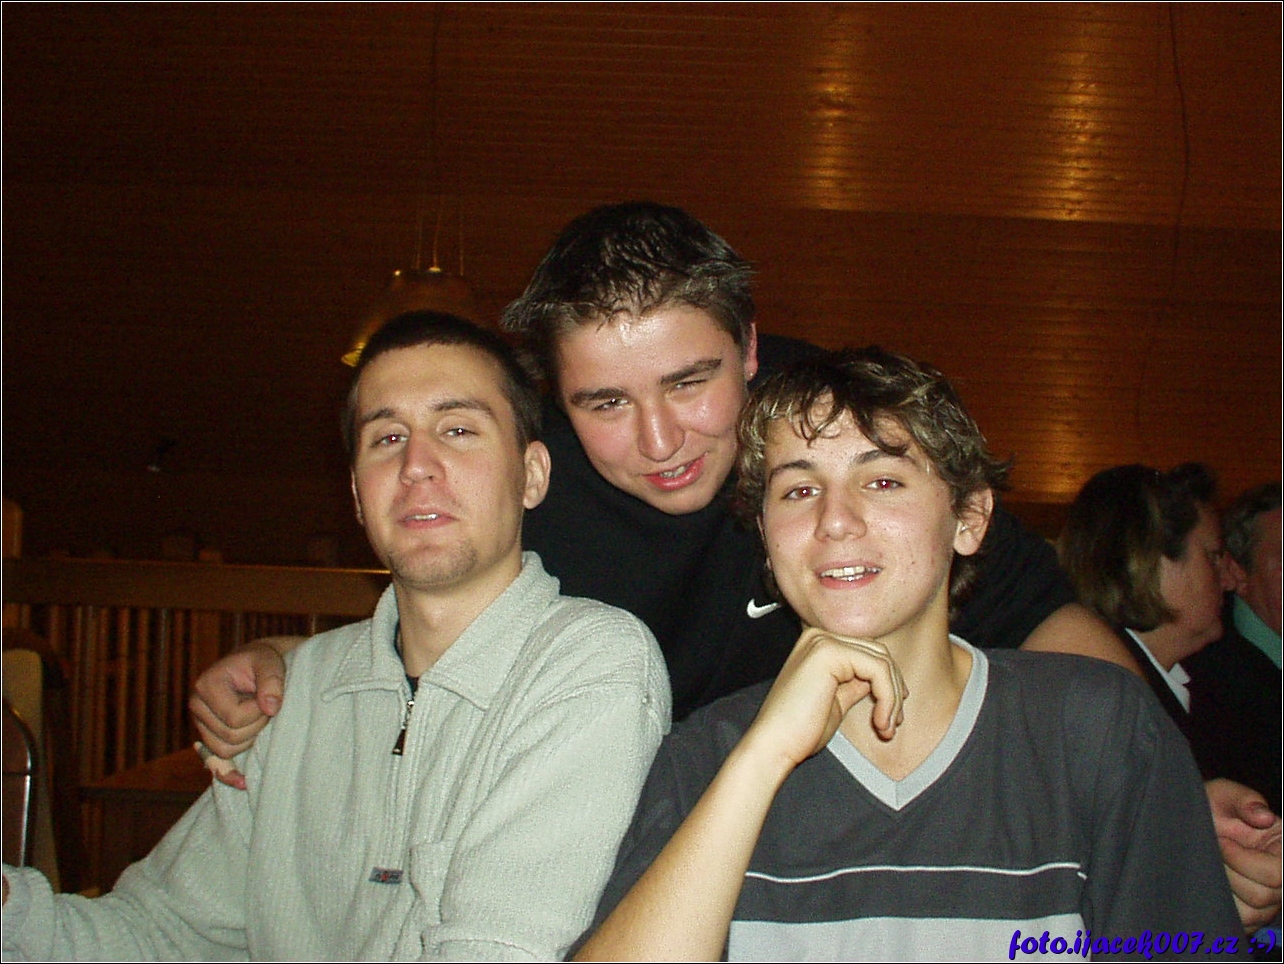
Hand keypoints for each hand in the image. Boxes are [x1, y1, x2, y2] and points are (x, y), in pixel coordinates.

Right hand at [188, 642, 285, 786]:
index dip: (258, 713)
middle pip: (230, 738)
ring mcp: (202, 724)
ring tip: (260, 717)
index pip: (234, 719)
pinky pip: (215, 763)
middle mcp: (197, 707)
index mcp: (206, 685)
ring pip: (226, 751)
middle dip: (257, 727)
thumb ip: (271, 681)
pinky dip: (228, 774)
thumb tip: (270, 708)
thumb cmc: (264, 662)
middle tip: (268, 707)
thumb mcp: (270, 663)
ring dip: (251, 739)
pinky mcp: (210, 737)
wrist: (259, 665)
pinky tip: (243, 783)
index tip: (270, 698)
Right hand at [744, 626, 906, 774]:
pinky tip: (880, 722)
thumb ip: (855, 683)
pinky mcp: (828, 652)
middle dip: (893, 691)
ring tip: (885, 727)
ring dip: (892, 698)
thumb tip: (881, 680)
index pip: (868, 653)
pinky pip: (878, 669)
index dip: (888, 684)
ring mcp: (822, 642)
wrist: (774, 746)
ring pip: (882, 661)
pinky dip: (888, 698)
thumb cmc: (799, 731)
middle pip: (879, 653)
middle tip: (891, 724)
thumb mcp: (836, 700)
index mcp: (817, 645)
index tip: (890, 716)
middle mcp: (818, 637)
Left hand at [1205, 778, 1282, 932]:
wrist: (1186, 823)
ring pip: (1253, 912)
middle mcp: (1281, 878)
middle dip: (1230, 871)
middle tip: (1214, 852)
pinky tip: (1214, 882)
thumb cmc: (1212, 808)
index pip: (1278, 874)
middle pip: (1265, 896)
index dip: (1245, 860)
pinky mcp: (1253, 915)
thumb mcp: (1224, 794)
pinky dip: (1222, 904)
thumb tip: (1264, 816)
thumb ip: (1244, 800)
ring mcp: (1270, 900)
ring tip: (1214, 865)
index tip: (1222, 841)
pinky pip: (1242, 923)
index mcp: (1283, 848)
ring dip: (1224, 887)